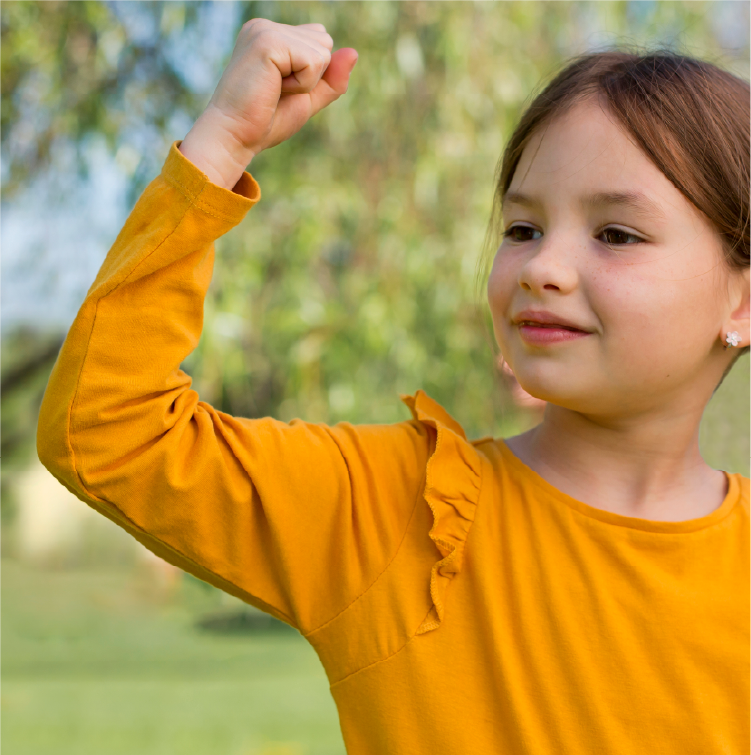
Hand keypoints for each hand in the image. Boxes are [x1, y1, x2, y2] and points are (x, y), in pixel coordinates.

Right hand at [179, 19, 357, 189]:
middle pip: (325, 42)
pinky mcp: (268, 41)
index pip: (320, 42)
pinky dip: (302, 84)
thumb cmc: (266, 121)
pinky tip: (274, 89)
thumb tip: (354, 52)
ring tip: (274, 90)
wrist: (236, 137)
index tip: (280, 89)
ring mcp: (265, 30)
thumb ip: (331, 79)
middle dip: (312, 76)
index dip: (312, 75)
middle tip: (277, 92)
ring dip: (306, 82)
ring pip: (322, 51)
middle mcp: (266, 26)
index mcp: (271, 34)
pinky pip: (313, 62)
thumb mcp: (307, 98)